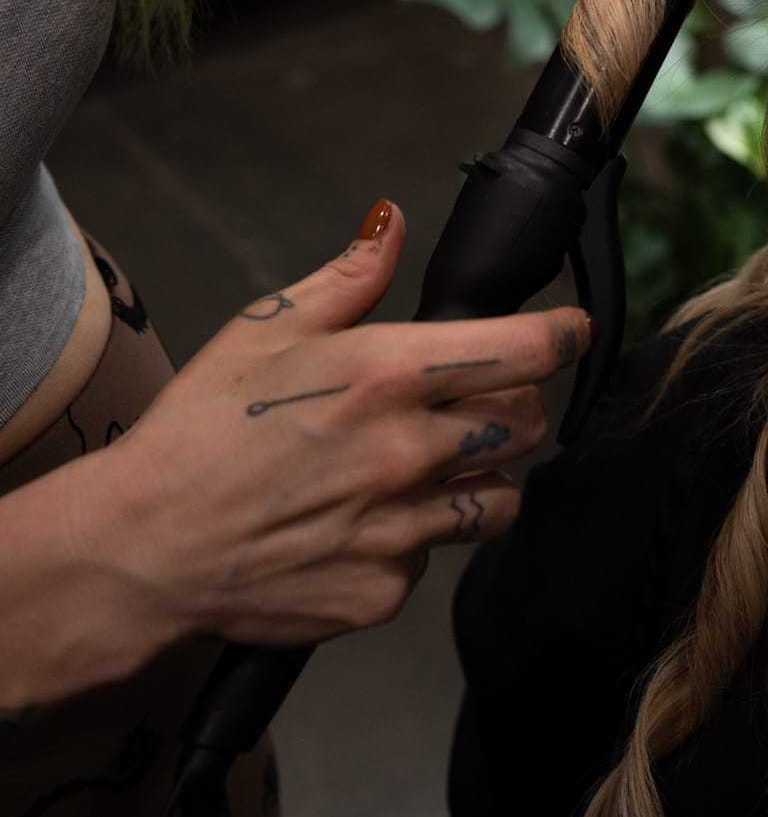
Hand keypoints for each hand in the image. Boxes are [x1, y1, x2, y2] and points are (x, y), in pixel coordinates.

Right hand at [78, 201, 589, 648]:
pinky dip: (417, 538)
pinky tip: (365, 520)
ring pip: (500, 498)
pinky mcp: (384, 593)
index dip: (563, 335)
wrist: (146, 546)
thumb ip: (349, 276)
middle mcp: (409, 452)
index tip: (571, 329)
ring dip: (482, 474)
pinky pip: (434, 558)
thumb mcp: (268, 327)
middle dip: (513, 404)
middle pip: (527, 423)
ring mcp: (402, 530)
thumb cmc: (199, 431)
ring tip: (425, 462)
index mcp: (387, 375)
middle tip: (467, 398)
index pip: (524, 351)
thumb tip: (393, 223)